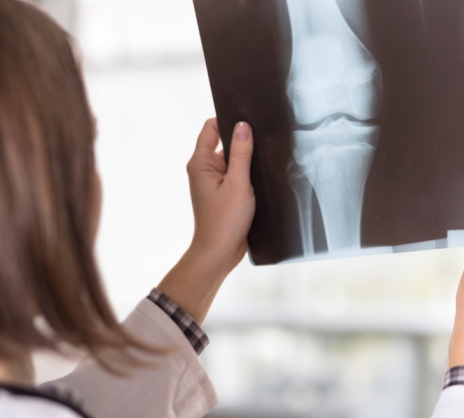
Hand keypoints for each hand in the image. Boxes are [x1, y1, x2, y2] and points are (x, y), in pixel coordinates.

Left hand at [158, 119, 254, 323]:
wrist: (219, 253)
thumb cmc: (224, 221)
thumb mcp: (238, 183)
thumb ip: (241, 153)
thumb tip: (243, 125)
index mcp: (200, 162)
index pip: (211, 127)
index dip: (228, 119)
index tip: (248, 118)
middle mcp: (204, 169)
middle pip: (223, 141)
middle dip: (242, 140)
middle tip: (262, 139)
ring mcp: (213, 181)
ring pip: (232, 159)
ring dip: (246, 159)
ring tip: (263, 160)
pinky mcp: (224, 192)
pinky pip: (236, 174)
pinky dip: (247, 173)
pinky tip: (261, 177)